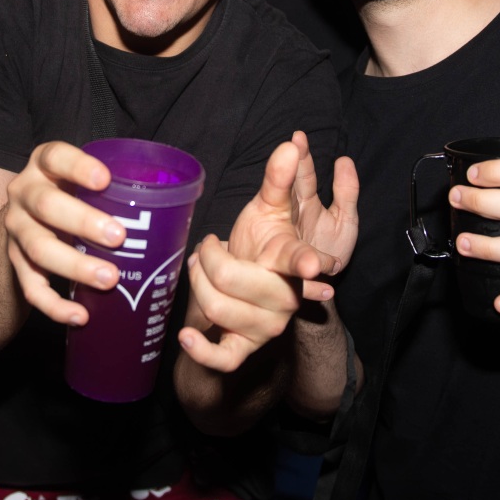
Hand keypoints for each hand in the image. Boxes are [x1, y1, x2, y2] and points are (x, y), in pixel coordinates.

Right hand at [2, 141, 129, 325]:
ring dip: (75, 265)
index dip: (77, 166)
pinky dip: (55, 306)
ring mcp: (17, 230)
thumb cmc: (73, 197)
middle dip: (83, 221)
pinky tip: (80, 316)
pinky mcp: (15, 263)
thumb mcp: (84, 182)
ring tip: (109, 278)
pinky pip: (31, 288)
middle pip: (46, 205)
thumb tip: (174, 214)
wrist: (28, 221)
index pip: (55, 157)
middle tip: (119, 236)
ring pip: (38, 247)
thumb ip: (113, 190)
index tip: (105, 180)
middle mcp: (24, 194)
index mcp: (44, 166)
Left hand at [178, 134, 353, 372]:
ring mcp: (266, 326)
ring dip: (196, 284)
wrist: (257, 298)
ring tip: (196, 270)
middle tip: (205, 247)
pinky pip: (224, 358)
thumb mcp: (272, 210)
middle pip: (233, 278)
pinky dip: (202, 350)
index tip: (313, 266)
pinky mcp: (246, 347)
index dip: (307, 262)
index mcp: (292, 261)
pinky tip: (186, 336)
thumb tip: (290, 142)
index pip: (300, 260)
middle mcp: (284, 297)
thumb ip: (280, 178)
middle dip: (206, 257)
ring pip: (218, 308)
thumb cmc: (264, 247)